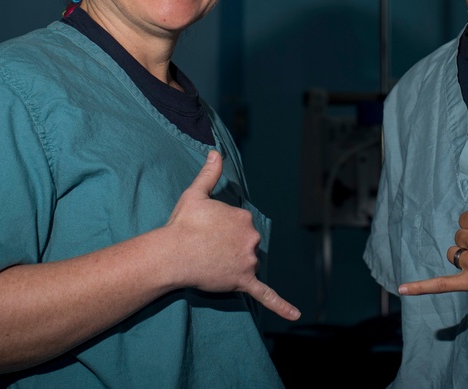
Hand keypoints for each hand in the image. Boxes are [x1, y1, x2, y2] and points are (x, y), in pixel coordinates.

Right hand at [166, 150, 300, 320]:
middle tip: (205, 248)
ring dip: (232, 264)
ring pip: (247, 263)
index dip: (221, 229)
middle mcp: (251, 237)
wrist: (171, 253)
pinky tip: (296, 316)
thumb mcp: (196, 193)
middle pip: (245, 243)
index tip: (205, 231)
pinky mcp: (244, 281)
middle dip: (228, 246)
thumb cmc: (182, 224)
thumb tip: (215, 152)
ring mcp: (249, 260)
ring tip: (209, 261)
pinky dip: (282, 306)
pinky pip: (266, 295)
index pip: (239, 225)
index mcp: (243, 217)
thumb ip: (209, 173)